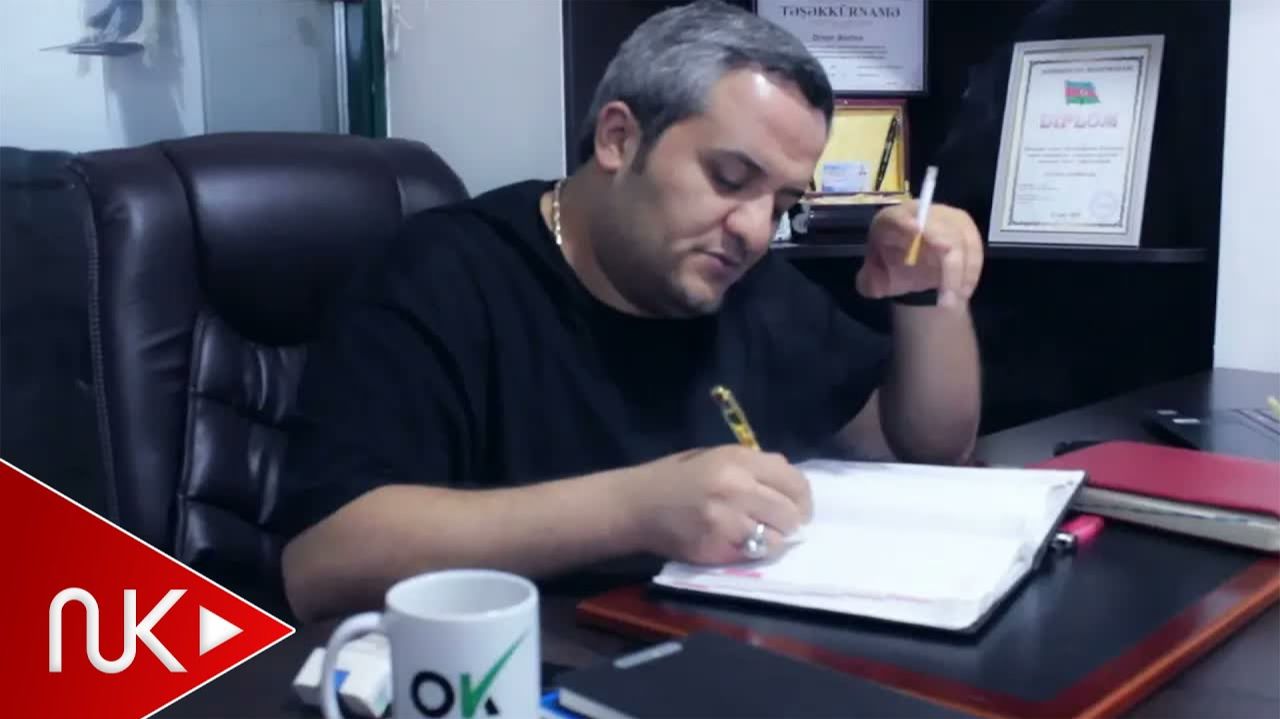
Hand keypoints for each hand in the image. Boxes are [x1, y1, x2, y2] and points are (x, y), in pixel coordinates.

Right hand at [623, 445, 812, 564]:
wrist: (637, 505)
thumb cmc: (677, 478)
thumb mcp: (716, 457)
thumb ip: (753, 468)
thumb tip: (789, 489)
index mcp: (738, 459)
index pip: (794, 480)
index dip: (802, 498)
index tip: (799, 508)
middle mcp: (737, 487)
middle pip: (790, 512)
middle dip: (790, 522)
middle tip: (780, 526)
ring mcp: (727, 519)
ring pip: (776, 538)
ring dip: (772, 540)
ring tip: (758, 536)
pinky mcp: (717, 547)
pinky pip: (754, 554)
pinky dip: (753, 552)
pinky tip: (739, 544)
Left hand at [856, 201, 984, 308]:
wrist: (910, 266)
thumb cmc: (889, 268)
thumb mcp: (873, 279)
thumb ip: (869, 282)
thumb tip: (871, 284)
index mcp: (890, 221)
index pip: (896, 218)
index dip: (906, 223)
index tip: (917, 232)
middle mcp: (919, 212)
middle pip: (938, 230)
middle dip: (946, 263)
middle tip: (946, 294)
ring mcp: (945, 217)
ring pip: (961, 240)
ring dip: (960, 273)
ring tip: (953, 300)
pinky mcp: (965, 228)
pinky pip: (974, 247)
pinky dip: (972, 271)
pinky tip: (964, 291)